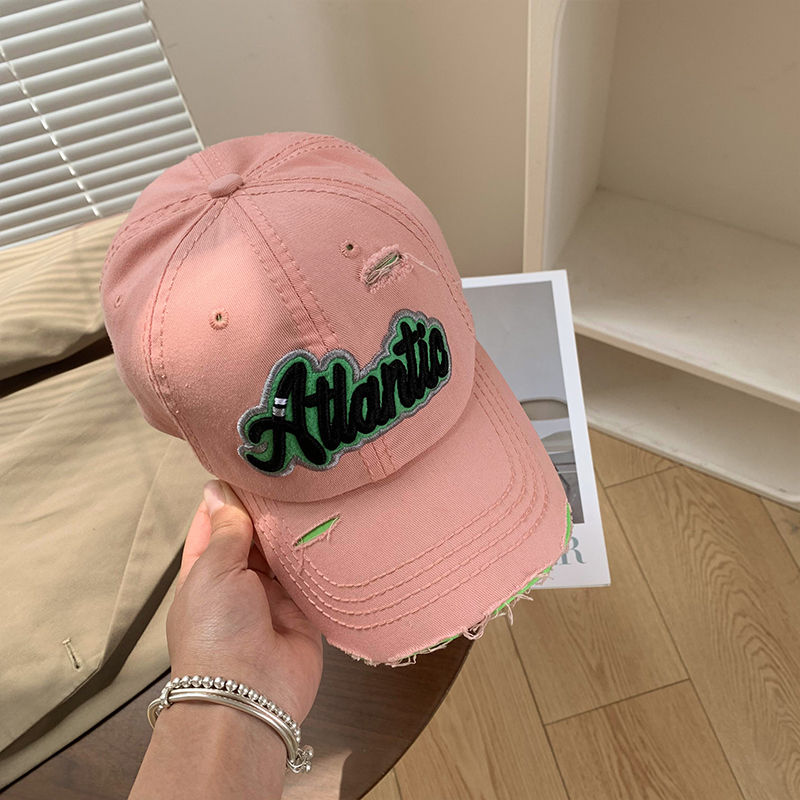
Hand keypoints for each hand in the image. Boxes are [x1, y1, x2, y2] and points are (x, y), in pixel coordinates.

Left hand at [166, 479, 323, 724]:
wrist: (250, 696)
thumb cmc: (216, 633)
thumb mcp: (211, 572)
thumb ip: (225, 530)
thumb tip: (218, 490)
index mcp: (206, 570)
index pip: (216, 522)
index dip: (229, 495)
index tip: (249, 464)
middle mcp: (239, 580)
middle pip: (255, 533)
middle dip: (269, 508)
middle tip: (291, 473)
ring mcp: (273, 595)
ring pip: (287, 550)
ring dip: (296, 528)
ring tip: (313, 490)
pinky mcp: (305, 608)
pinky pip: (314, 573)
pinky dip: (320, 553)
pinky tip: (331, 523)